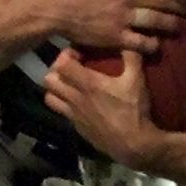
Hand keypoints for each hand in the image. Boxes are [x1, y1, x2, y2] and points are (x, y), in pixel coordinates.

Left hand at [43, 48, 161, 168]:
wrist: (133, 145)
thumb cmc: (134, 111)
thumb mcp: (137, 81)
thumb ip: (132, 57)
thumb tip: (131, 40)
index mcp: (88, 84)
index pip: (61, 64)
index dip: (66, 55)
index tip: (79, 54)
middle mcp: (75, 98)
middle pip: (49, 79)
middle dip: (57, 70)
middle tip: (71, 68)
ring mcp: (73, 115)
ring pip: (50, 97)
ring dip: (56, 88)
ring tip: (70, 84)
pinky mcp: (76, 127)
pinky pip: (61, 112)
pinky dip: (64, 104)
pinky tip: (79, 102)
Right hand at [49, 0, 185, 53]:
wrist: (55, 8)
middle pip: (162, 0)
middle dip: (179, 4)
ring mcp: (124, 19)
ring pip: (157, 21)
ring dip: (172, 23)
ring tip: (180, 26)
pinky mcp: (117, 38)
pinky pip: (141, 42)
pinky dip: (152, 43)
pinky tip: (158, 43)